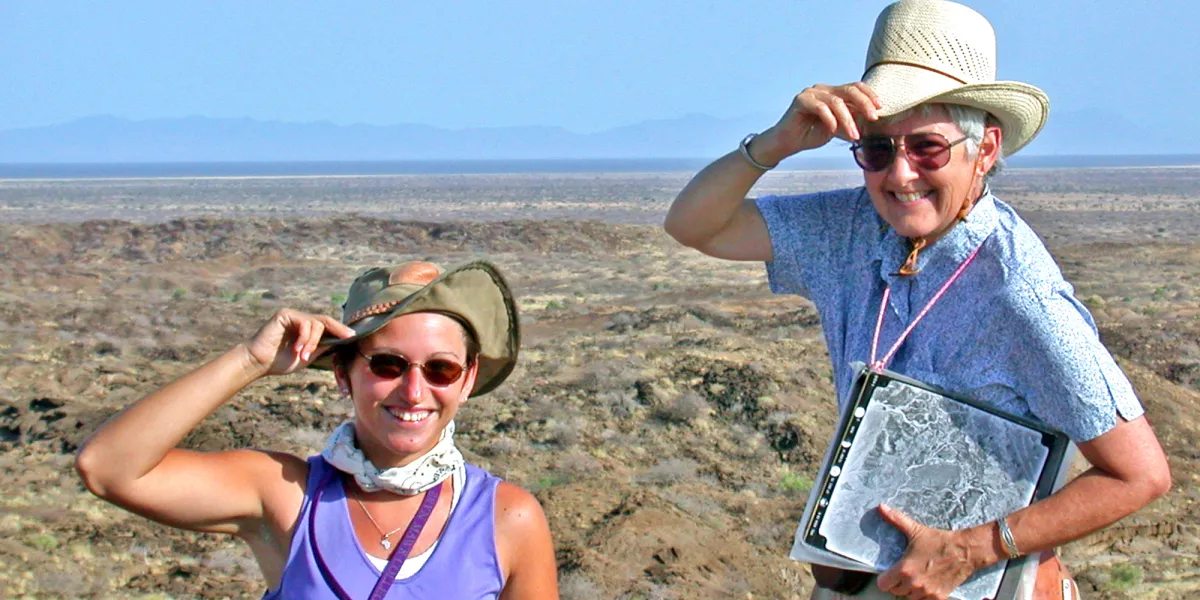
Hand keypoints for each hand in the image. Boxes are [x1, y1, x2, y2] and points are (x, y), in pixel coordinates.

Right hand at [242, 309, 356, 375]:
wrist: (259, 362)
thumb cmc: (280, 361)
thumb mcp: (307, 355)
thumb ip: (322, 347)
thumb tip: (341, 342)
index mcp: (307, 329)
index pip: (327, 326)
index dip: (341, 330)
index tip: (353, 336)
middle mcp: (301, 319)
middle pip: (325, 321)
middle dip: (338, 330)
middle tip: (348, 337)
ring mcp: (293, 315)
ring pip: (316, 324)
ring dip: (312, 343)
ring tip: (303, 356)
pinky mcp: (285, 314)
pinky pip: (304, 323)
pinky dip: (304, 338)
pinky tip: (297, 350)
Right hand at [751, 82, 881, 165]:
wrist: (787, 143)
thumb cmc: (811, 134)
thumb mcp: (838, 128)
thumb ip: (851, 121)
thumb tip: (871, 122)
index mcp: (833, 93)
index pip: (855, 87)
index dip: (869, 95)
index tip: (880, 108)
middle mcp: (823, 89)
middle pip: (849, 90)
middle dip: (864, 104)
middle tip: (873, 118)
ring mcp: (811, 93)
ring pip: (836, 102)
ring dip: (848, 120)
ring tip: (854, 135)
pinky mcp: (800, 100)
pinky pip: (820, 108)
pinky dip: (830, 119)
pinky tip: (833, 130)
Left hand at [875, 504, 977, 599]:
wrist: (965, 551)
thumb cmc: (939, 541)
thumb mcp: (916, 530)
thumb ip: (896, 520)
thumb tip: (881, 507)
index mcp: (905, 569)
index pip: (883, 585)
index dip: (884, 579)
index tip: (888, 574)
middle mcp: (914, 583)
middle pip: (896, 592)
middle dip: (897, 584)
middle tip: (904, 574)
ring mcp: (927, 592)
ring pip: (910, 598)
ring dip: (910, 591)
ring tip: (915, 579)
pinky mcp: (939, 596)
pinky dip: (923, 596)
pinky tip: (926, 585)